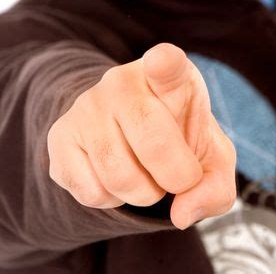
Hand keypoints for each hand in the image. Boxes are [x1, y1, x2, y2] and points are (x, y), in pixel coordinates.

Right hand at [47, 42, 235, 229]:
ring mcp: (87, 105)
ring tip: (147, 175)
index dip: (164, 63)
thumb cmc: (180, 139)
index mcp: (169, 74)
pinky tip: (115, 177)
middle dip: (175, 176)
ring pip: (118, 174)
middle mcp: (121, 81)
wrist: (130, 132)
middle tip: (178, 177)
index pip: (166, 63)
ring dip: (144, 194)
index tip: (162, 61)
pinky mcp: (60, 134)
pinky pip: (90, 191)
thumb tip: (182, 214)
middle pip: (152, 139)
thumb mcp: (211, 157)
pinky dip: (111, 201)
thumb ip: (215, 186)